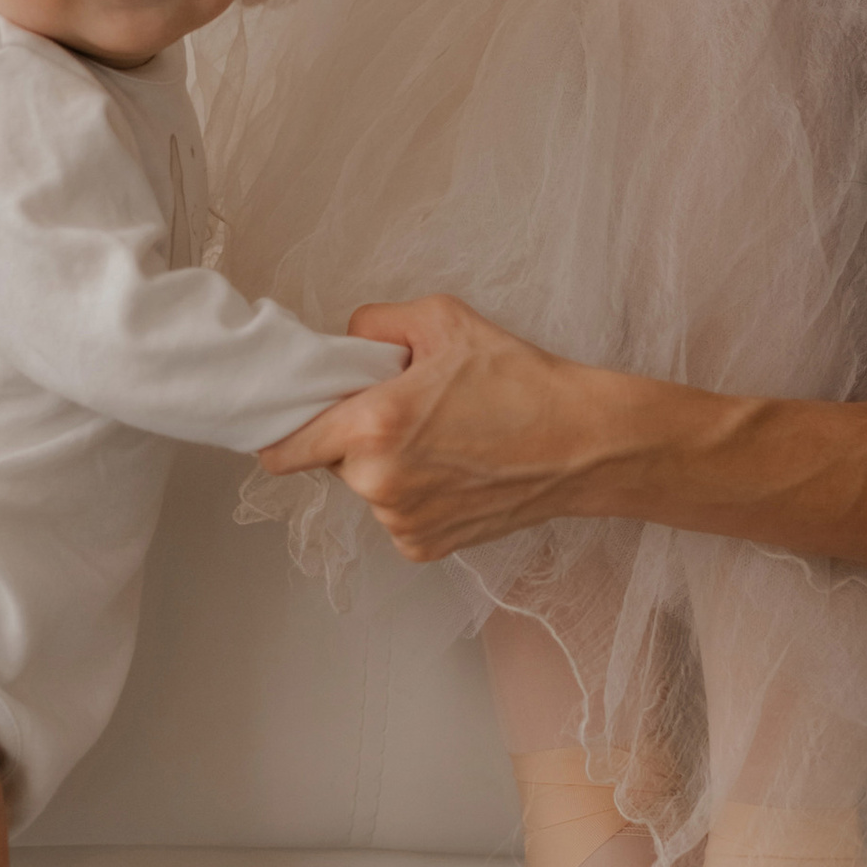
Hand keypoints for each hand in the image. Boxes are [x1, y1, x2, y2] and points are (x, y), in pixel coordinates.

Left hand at [256, 296, 618, 559]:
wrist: (583, 444)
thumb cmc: (521, 380)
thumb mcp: (443, 319)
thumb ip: (374, 324)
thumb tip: (344, 342)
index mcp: (373, 426)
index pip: (283, 447)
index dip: (284, 430)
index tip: (296, 418)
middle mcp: (378, 483)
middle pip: (330, 461)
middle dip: (354, 436)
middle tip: (408, 411)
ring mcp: (401, 521)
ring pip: (367, 489)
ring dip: (386, 468)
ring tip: (445, 441)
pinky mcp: (425, 547)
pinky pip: (397, 517)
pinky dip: (415, 497)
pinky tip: (458, 472)